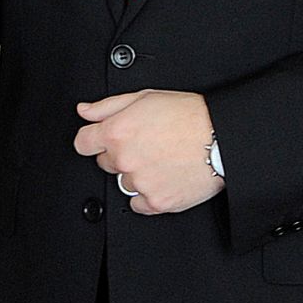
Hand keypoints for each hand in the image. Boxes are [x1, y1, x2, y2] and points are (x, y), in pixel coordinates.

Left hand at [73, 89, 223, 215]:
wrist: (220, 138)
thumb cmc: (187, 115)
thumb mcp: (143, 97)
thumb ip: (107, 107)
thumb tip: (85, 112)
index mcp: (116, 132)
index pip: (82, 143)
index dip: (93, 140)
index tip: (102, 140)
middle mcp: (124, 159)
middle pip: (105, 163)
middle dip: (120, 154)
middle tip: (145, 145)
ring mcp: (140, 183)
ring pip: (124, 183)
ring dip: (136, 175)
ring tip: (160, 159)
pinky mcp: (157, 202)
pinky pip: (139, 205)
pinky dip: (148, 195)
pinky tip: (164, 177)